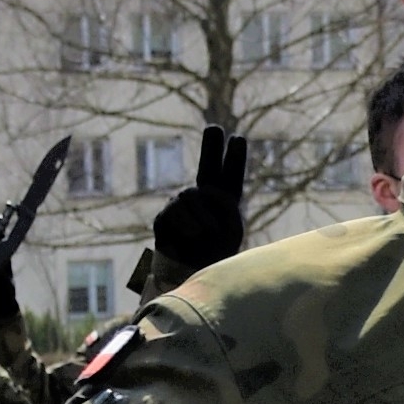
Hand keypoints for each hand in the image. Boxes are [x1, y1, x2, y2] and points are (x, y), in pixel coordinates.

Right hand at [152, 123, 251, 271]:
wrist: (192, 276)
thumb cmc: (216, 255)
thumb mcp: (231, 229)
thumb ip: (222, 204)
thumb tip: (198, 192)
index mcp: (223, 204)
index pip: (230, 177)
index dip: (234, 159)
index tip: (238, 139)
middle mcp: (202, 199)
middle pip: (207, 167)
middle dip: (211, 147)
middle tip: (215, 128)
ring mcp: (181, 205)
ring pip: (192, 195)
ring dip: (203, 216)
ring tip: (205, 234)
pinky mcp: (164, 216)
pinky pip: (177, 211)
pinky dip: (188, 225)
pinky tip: (190, 237)